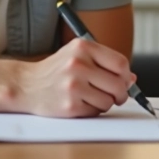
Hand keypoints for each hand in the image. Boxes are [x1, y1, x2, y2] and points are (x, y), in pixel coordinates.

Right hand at [15, 38, 134, 117]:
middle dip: (121, 93)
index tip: (125, 81)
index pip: (120, 63)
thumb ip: (104, 63)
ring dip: (106, 103)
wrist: (26, 85)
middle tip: (117, 96)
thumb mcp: (78, 56)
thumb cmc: (55, 70)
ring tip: (92, 97)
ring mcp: (73, 86)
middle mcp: (78, 64)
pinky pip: (96, 111)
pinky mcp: (70, 105)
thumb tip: (132, 79)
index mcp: (83, 47)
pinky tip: (81, 103)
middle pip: (118, 84)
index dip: (126, 75)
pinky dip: (93, 110)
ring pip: (109, 100)